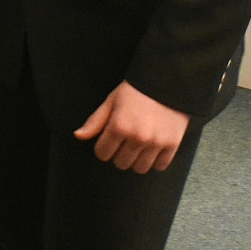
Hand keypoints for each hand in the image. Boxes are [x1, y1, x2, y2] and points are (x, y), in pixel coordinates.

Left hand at [73, 81, 189, 173]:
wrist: (167, 80)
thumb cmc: (137, 90)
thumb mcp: (112, 101)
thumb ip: (95, 121)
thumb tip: (78, 136)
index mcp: (119, 125)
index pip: (102, 153)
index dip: (103, 147)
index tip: (110, 140)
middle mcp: (137, 137)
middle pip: (120, 163)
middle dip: (119, 153)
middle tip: (125, 140)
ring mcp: (155, 142)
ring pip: (139, 168)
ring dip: (137, 159)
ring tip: (139, 145)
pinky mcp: (172, 145)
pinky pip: (159, 166)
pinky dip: (156, 160)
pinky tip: (153, 148)